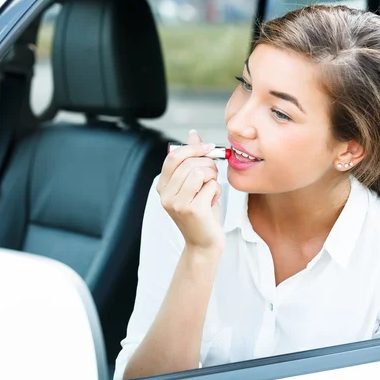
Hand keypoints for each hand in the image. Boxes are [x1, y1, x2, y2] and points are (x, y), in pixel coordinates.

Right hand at [157, 130, 224, 253]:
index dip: (193, 148)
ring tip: (211, 189)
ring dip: (212, 177)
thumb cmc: (202, 213)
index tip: (209, 147)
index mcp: (162, 186)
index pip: (173, 156)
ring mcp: (177, 203)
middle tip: (213, 175)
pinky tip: (212, 201)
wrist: (204, 244)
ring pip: (200, 172)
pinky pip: (210, 186)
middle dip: (208, 164)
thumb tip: (192, 135)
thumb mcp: (195, 183)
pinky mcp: (192, 210)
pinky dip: (216, 190)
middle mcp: (165, 195)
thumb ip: (192, 159)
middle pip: (189, 162)